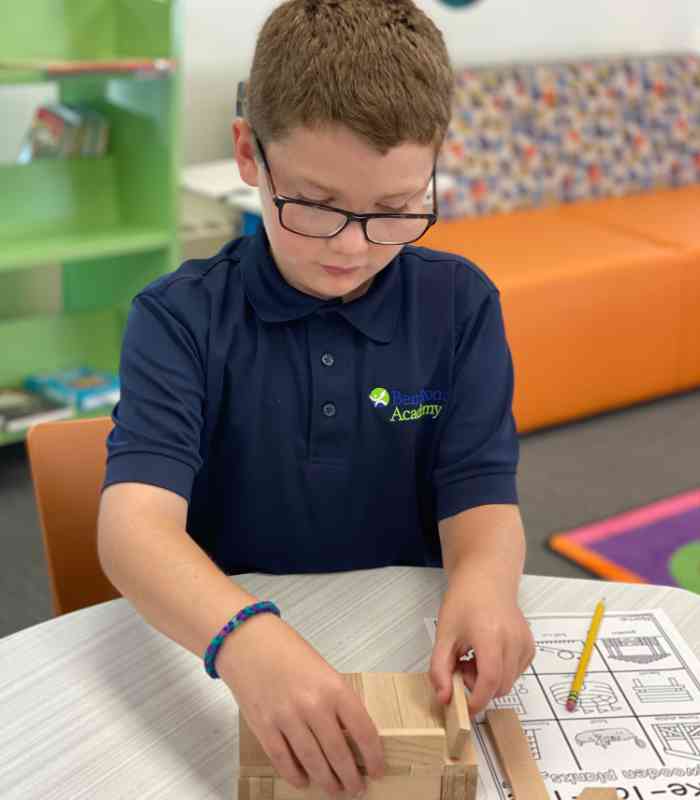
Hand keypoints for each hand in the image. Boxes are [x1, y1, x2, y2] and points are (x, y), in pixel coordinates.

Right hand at [218, 613, 384, 796]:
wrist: (248, 640)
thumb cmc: (287, 651)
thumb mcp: (323, 670)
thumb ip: (336, 700)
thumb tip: (349, 735)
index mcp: (334, 688)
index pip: (363, 731)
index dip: (373, 756)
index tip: (377, 770)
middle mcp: (313, 706)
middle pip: (339, 754)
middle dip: (350, 777)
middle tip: (356, 789)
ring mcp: (287, 719)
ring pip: (313, 762)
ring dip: (327, 781)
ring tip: (335, 790)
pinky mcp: (264, 728)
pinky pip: (284, 760)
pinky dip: (295, 775)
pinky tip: (303, 781)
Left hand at [429, 573, 534, 714]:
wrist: (486, 580)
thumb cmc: (463, 603)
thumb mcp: (444, 634)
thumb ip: (439, 669)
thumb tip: (445, 699)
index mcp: (490, 636)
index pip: (490, 680)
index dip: (476, 699)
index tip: (462, 707)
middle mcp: (513, 641)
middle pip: (500, 686)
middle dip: (479, 687)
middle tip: (462, 667)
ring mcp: (525, 643)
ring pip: (509, 682)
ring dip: (490, 681)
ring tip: (474, 658)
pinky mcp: (530, 646)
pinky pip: (517, 673)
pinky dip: (501, 673)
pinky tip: (488, 655)